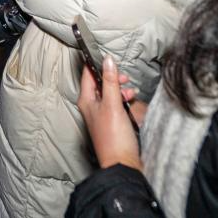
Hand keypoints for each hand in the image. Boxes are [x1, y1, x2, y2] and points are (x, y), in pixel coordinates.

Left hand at [78, 56, 142, 170]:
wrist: (123, 163)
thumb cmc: (114, 137)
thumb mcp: (112, 104)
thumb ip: (111, 81)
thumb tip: (108, 60)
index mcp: (86, 100)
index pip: (88, 74)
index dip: (96, 63)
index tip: (105, 54)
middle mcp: (91, 106)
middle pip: (101, 82)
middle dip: (113, 77)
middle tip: (124, 77)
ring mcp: (102, 113)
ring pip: (111, 92)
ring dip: (120, 89)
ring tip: (130, 91)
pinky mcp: (112, 120)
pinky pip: (117, 103)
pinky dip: (124, 99)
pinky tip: (131, 100)